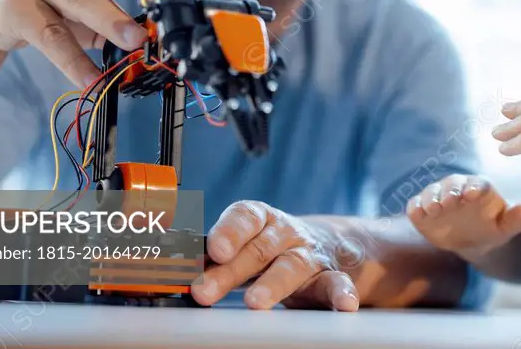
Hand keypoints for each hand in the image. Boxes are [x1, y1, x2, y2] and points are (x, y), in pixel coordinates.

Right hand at [0, 0, 176, 86]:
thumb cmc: (54, 1)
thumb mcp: (92, 0)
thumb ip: (124, 13)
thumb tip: (162, 40)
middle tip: (166, 2)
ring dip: (110, 19)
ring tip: (135, 42)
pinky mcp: (17, 7)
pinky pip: (49, 36)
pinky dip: (72, 60)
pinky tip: (90, 79)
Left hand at [192, 200, 359, 310]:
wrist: (327, 244)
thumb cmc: (272, 246)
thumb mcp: (246, 243)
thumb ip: (217, 257)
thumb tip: (177, 271)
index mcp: (262, 220)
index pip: (245, 217)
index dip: (228, 231)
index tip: (213, 249)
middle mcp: (286, 233)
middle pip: (259, 248)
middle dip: (230, 271)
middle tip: (204, 291)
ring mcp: (309, 254)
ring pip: (292, 266)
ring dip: (273, 283)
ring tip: (255, 302)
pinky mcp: (331, 276)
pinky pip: (337, 283)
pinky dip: (341, 293)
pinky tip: (343, 304)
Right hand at [406, 174, 520, 259]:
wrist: (471, 240)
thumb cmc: (491, 229)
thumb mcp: (504, 228)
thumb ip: (515, 220)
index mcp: (480, 188)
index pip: (478, 183)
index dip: (476, 188)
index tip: (473, 195)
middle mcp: (457, 188)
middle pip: (452, 184)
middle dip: (451, 191)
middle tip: (450, 202)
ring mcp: (438, 197)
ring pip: (432, 192)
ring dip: (432, 198)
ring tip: (434, 209)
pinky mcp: (422, 209)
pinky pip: (416, 205)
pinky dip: (415, 207)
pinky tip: (417, 214)